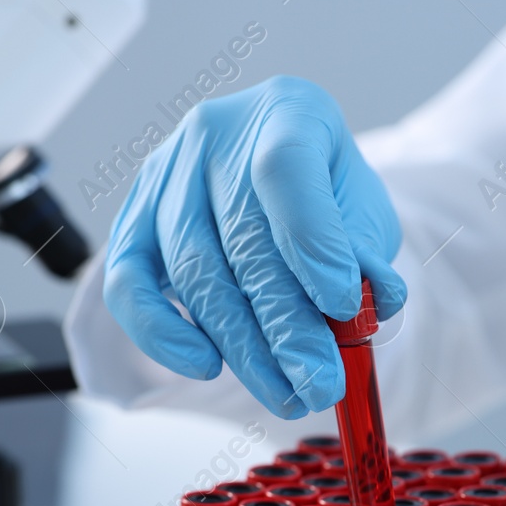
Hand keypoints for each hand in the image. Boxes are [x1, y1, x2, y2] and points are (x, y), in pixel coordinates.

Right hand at [102, 76, 405, 417]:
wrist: (283, 180)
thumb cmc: (328, 195)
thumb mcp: (365, 212)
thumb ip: (368, 252)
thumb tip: (376, 301)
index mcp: (288, 111)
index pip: (286, 171)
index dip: (313, 244)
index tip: (344, 307)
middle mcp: (216, 135)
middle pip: (243, 239)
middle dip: (288, 326)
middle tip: (320, 384)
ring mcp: (166, 176)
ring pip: (196, 272)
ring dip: (244, 347)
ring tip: (287, 394)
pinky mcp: (132, 223)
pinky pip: (129, 285)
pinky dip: (163, 334)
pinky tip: (206, 366)